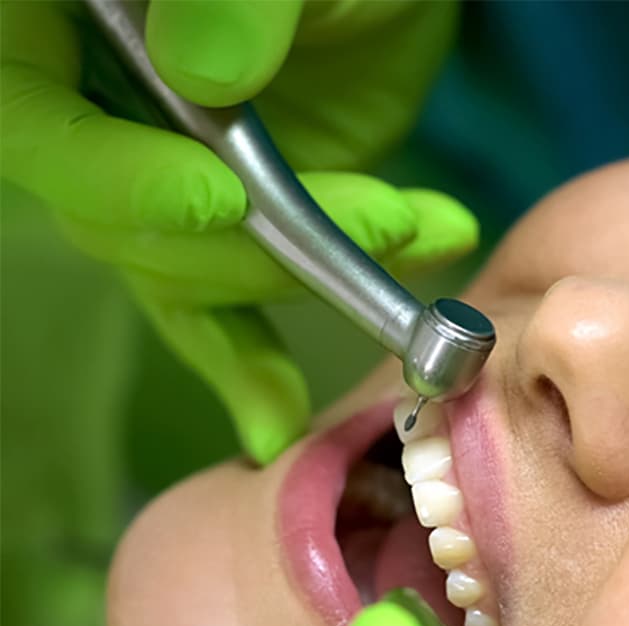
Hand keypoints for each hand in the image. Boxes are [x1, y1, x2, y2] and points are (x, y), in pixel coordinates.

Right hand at [1, 1, 470, 463]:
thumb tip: (201, 78)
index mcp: (67, 28)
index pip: (35, 119)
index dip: (115, 175)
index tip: (220, 197)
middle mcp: (95, 107)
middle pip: (117, 221)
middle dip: (259, 242)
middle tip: (385, 222)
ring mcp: (161, 171)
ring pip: (186, 272)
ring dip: (311, 278)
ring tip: (424, 232)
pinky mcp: (233, 221)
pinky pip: (216, 306)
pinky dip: (247, 365)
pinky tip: (276, 418)